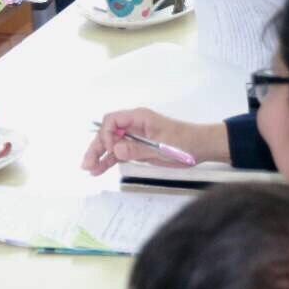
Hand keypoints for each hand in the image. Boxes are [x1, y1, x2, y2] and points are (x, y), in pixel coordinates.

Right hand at [81, 108, 221, 175]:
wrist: (201, 148)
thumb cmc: (184, 143)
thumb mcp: (161, 148)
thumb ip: (137, 149)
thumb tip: (114, 150)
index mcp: (139, 118)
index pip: (112, 120)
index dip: (106, 134)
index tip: (110, 150)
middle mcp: (133, 126)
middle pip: (108, 133)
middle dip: (96, 147)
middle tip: (87, 164)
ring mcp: (134, 137)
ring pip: (111, 144)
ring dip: (100, 156)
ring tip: (89, 170)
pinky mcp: (138, 149)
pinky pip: (119, 153)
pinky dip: (110, 161)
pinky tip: (100, 170)